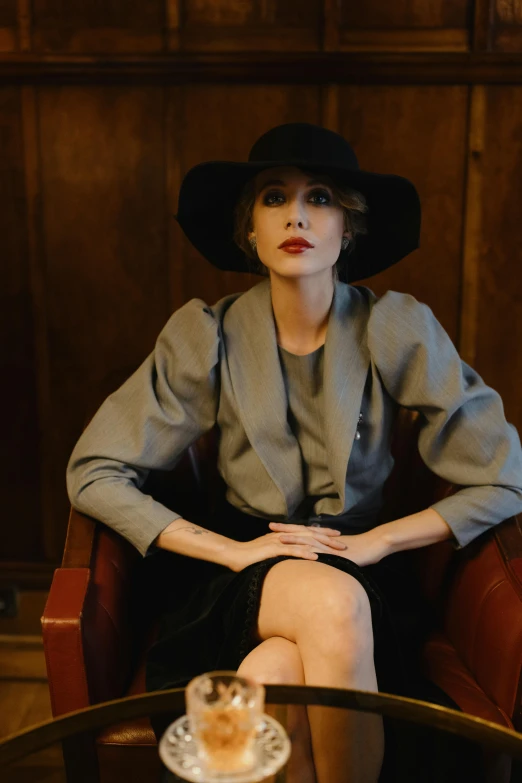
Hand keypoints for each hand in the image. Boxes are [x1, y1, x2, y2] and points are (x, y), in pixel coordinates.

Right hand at [228, 521, 347, 572]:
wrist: (233, 554)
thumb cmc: (250, 556)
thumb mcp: (269, 553)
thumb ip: (281, 553)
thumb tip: (292, 558)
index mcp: (284, 535)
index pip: (307, 532)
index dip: (322, 533)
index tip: (336, 536)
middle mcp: (284, 535)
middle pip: (310, 534)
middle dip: (328, 539)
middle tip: (343, 543)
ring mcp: (279, 541)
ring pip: (304, 541)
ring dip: (321, 545)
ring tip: (336, 550)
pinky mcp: (273, 550)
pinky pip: (291, 550)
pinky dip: (304, 553)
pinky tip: (316, 557)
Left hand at [271, 523, 387, 567]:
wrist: (374, 546)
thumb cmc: (359, 551)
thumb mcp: (338, 553)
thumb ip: (326, 554)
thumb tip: (316, 560)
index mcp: (323, 538)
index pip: (302, 531)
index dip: (288, 529)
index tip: (273, 528)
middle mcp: (324, 539)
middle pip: (301, 532)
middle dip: (285, 529)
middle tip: (269, 526)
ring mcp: (329, 545)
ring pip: (308, 540)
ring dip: (293, 538)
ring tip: (278, 537)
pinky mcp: (336, 552)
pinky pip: (321, 551)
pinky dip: (309, 551)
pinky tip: (300, 553)